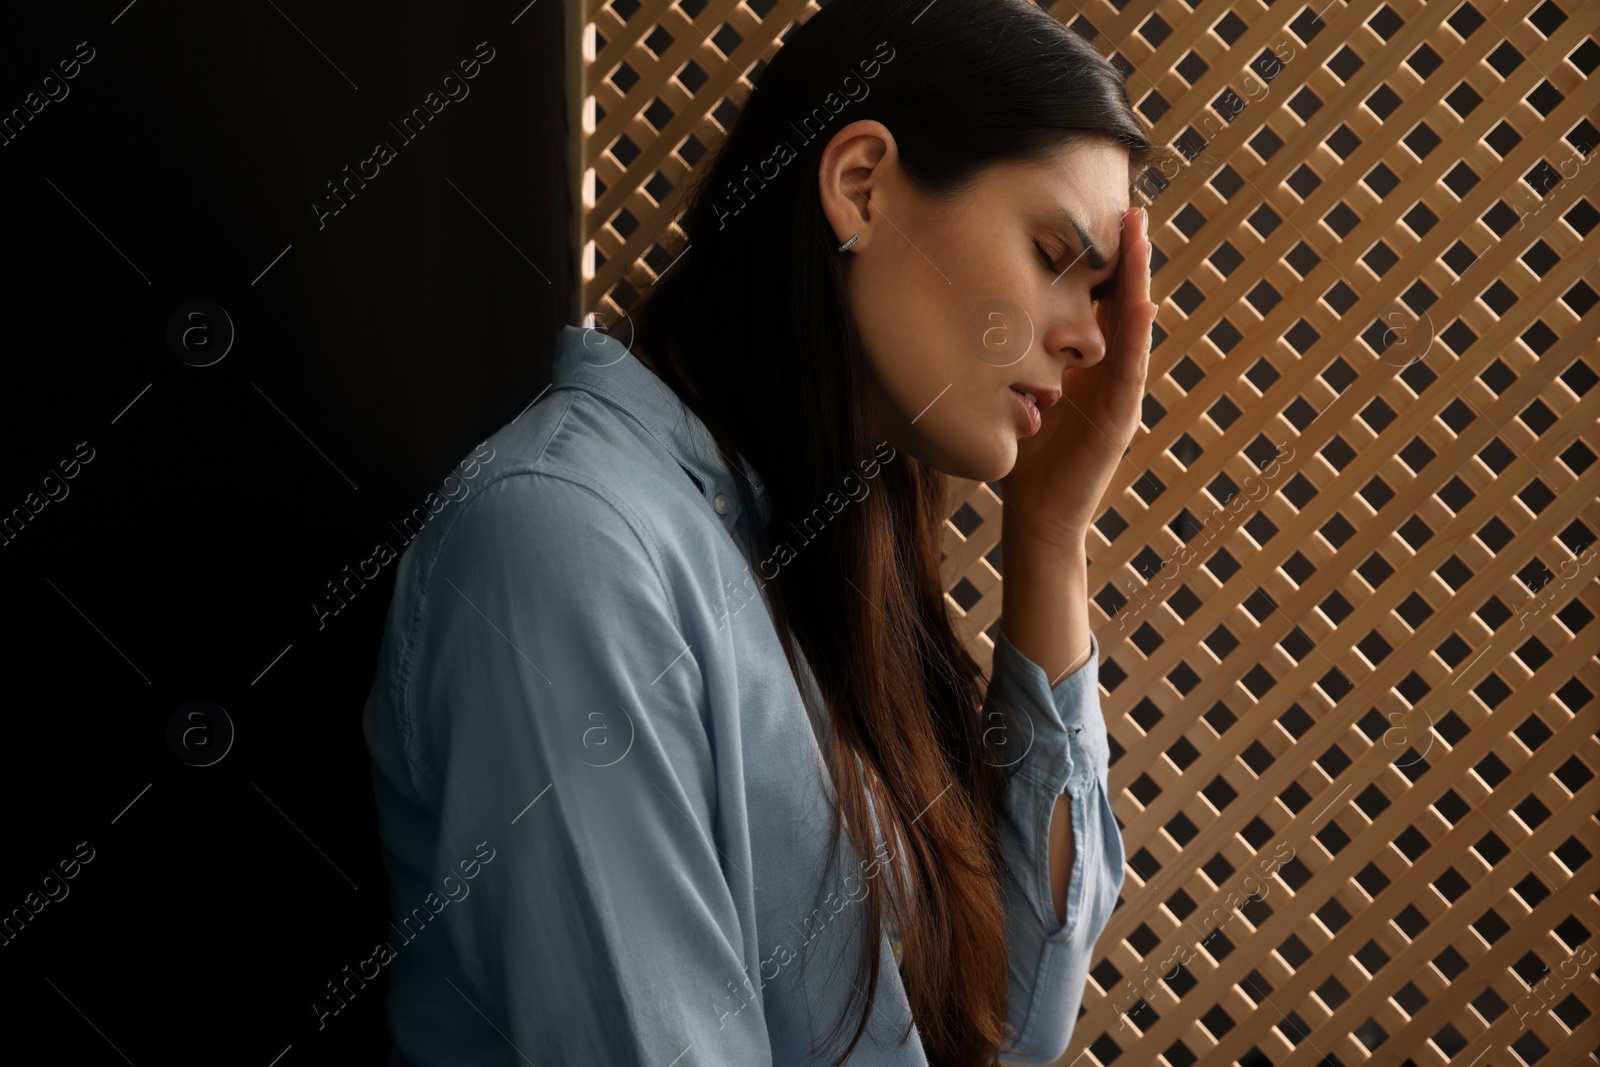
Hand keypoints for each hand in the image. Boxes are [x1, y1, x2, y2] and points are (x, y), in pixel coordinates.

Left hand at [1002, 206, 1156, 546]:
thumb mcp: (1018, 395)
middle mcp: (1108, 372)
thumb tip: (982, 324)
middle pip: (1123, 304)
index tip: (1103, 215)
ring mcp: (1119, 394)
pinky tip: (1140, 304)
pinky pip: (1130, 370)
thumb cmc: (1026, 457)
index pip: (1098, 303)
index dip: (1103, 262)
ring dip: (1139, 282)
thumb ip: (1015, 363)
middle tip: (1135, 209)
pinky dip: (1135, 337)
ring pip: (1133, 328)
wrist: (1038, 515)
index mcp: (1086, 364)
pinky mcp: (1120, 419)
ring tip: (1142, 239)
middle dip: (1130, 258)